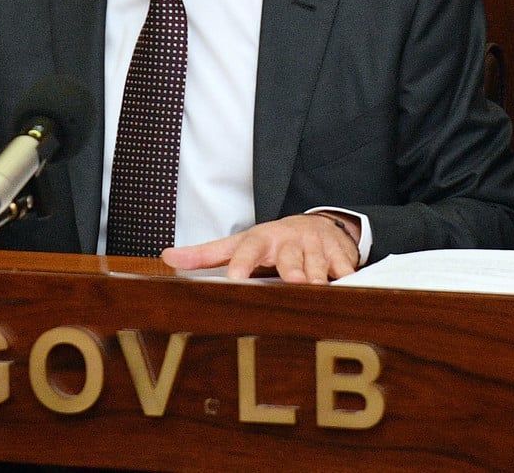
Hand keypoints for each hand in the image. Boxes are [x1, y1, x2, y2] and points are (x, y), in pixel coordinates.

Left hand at [160, 214, 362, 283]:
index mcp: (261, 239)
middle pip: (290, 256)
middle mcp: (289, 240)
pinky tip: (348, 283)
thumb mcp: (238, 244)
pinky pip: (345, 267)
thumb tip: (166, 256)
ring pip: (319, 263)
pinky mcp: (341, 253)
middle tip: (293, 281)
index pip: (248, 249)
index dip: (242, 263)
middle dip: (293, 268)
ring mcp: (317, 246)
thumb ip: (204, 254)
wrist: (316, 226)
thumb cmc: (270, 242)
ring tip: (318, 287)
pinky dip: (347, 276)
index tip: (235, 278)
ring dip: (319, 276)